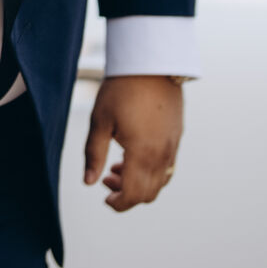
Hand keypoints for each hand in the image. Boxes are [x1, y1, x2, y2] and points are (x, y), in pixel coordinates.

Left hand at [84, 75, 182, 211]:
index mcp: (143, 153)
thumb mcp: (100, 121)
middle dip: (127, 194)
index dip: (119, 203)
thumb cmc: (121, 89)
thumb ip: (93, 154)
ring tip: (117, 165)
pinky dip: (151, 171)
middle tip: (106, 178)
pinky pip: (167, 166)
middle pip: (149, 193)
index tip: (105, 199)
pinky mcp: (177, 137)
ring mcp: (172, 146)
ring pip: (160, 182)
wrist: (151, 64)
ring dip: (139, 183)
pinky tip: (134, 154)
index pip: (134, 194)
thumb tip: (89, 182)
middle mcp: (162, 154)